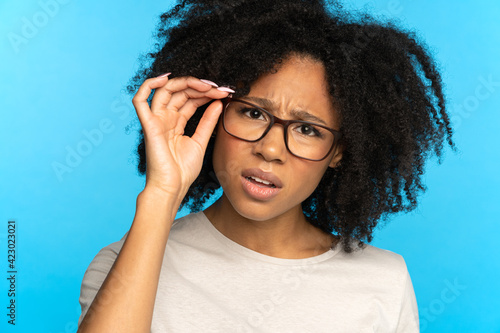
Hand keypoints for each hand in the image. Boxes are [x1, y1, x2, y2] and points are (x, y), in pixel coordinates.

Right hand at [132, 74, 231, 198]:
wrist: (173, 187)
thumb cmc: (183, 170)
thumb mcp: (200, 141)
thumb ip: (208, 121)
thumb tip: (218, 102)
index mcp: (176, 122)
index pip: (190, 99)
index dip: (206, 93)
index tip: (225, 93)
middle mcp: (165, 118)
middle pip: (180, 92)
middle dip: (200, 87)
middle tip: (219, 88)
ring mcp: (156, 120)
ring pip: (165, 90)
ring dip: (186, 83)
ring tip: (206, 85)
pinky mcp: (148, 125)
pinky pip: (140, 100)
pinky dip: (149, 85)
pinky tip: (166, 78)